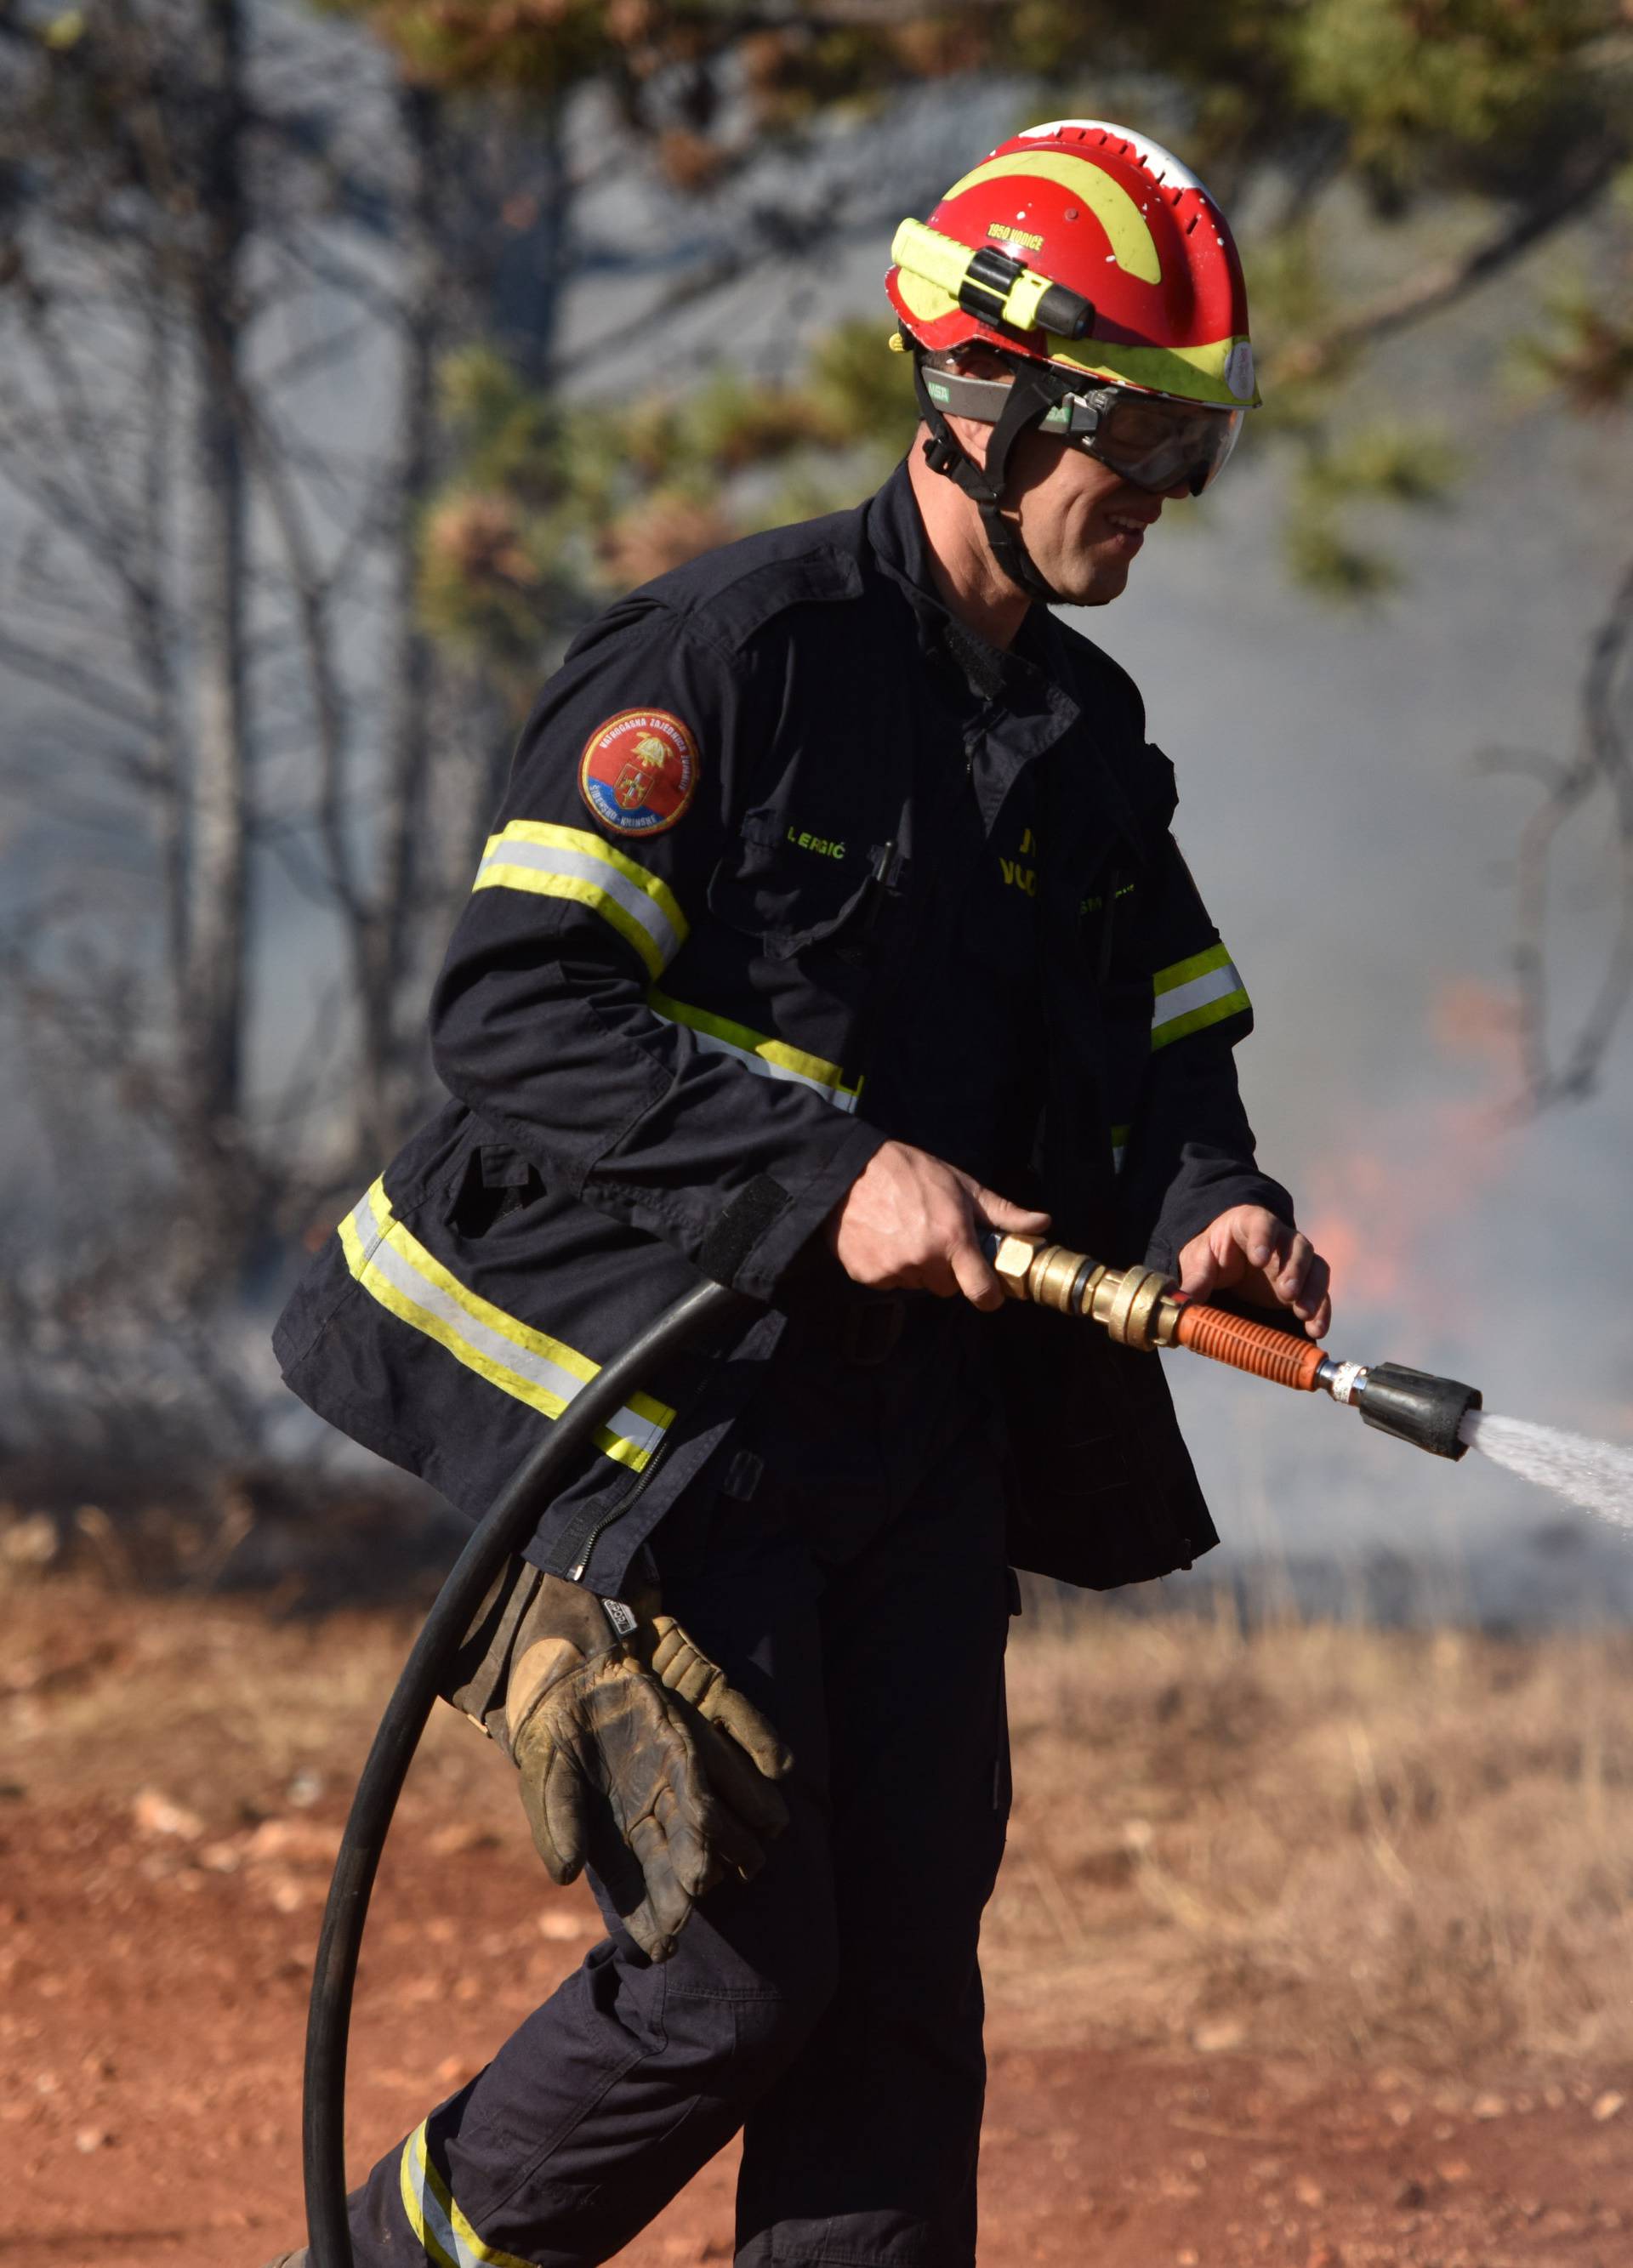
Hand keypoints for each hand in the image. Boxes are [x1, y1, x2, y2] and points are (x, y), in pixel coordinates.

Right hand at [502, 1577, 791, 1961]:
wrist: (567, 1673)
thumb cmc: (556, 1734)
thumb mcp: (545, 1776)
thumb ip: (557, 1823)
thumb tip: (563, 1876)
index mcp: (623, 1830)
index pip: (645, 1880)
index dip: (655, 1909)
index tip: (663, 1944)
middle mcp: (659, 1804)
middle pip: (686, 1849)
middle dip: (695, 1877)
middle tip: (702, 1900)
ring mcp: (679, 1766)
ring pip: (716, 1803)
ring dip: (738, 1827)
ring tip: (757, 1855)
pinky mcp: (691, 1724)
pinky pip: (728, 1738)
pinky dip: (754, 1746)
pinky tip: (778, 1766)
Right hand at [826, 1139, 1049, 1310]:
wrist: (849, 1170)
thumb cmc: (909, 1173)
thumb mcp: (961, 1186)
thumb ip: (1002, 1213)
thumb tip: (1043, 1223)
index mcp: (952, 1238)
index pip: (981, 1291)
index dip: (988, 1296)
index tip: (989, 1293)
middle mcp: (924, 1259)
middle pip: (948, 1287)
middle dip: (946, 1269)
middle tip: (934, 1237)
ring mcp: (893, 1269)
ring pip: (918, 1284)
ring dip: (917, 1268)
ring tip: (904, 1233)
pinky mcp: (867, 1275)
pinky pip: (889, 1282)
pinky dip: (888, 1267)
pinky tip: (883, 1239)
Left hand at [1177, 1204, 1331, 1340]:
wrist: (1228, 1261)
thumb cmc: (1214, 1252)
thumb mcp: (1199, 1259)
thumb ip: (1195, 1277)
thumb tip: (1183, 1302)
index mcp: (1251, 1224)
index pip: (1262, 1223)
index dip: (1264, 1238)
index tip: (1259, 1259)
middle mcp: (1281, 1240)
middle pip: (1297, 1246)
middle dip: (1295, 1269)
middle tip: (1286, 1292)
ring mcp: (1297, 1263)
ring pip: (1316, 1268)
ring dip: (1313, 1291)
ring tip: (1304, 1314)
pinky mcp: (1305, 1286)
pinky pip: (1320, 1294)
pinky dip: (1322, 1311)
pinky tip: (1316, 1330)